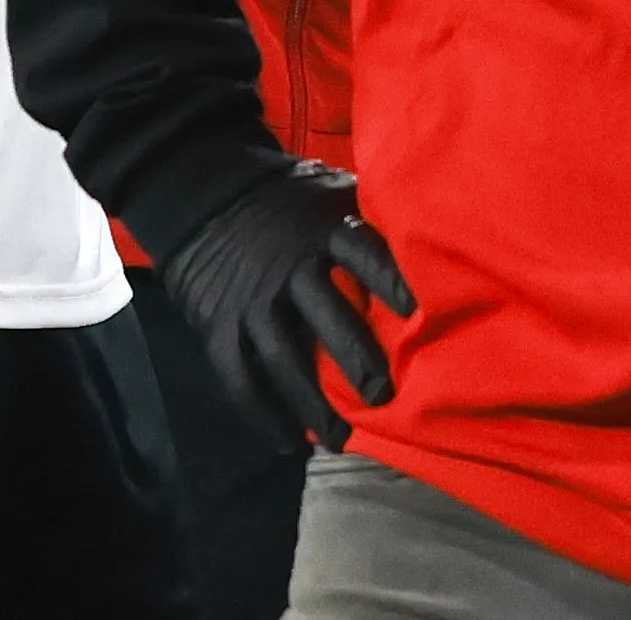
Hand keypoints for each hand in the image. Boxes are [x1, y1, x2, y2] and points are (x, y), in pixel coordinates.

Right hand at [159, 161, 412, 446]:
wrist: (203, 191)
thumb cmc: (282, 197)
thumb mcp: (325, 190)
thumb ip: (366, 214)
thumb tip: (427, 232)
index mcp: (322, 229)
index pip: (364, 254)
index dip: (391, 283)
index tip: (417, 315)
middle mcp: (291, 267)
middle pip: (330, 318)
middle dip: (358, 361)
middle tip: (385, 397)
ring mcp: (254, 299)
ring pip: (285, 358)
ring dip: (313, 403)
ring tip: (341, 439)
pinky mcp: (220, 323)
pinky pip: (241, 375)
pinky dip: (263, 412)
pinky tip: (288, 440)